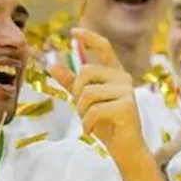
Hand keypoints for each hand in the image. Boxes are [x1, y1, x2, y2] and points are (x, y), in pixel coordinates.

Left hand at [51, 29, 144, 152]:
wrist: (126, 149)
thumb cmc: (107, 124)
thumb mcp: (86, 102)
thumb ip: (72, 83)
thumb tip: (53, 65)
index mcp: (115, 74)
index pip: (104, 48)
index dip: (89, 37)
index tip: (74, 31)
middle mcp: (124, 78)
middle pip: (87, 71)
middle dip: (77, 93)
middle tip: (82, 110)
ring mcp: (127, 91)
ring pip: (88, 93)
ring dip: (81, 111)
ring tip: (88, 122)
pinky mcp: (127, 106)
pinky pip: (95, 110)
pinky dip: (87, 123)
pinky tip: (91, 131)